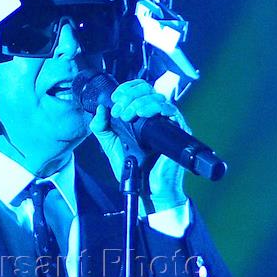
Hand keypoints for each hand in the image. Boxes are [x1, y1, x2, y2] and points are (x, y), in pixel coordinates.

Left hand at [89, 78, 192, 209]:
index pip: (138, 90)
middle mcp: (155, 115)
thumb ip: (101, 126)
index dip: (126, 89)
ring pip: (157, 97)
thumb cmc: (133, 167)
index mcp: (140, 114)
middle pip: (147, 89)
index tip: (115, 99)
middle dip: (129, 96)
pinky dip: (155, 108)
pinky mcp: (177, 129)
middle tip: (119, 111)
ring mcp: (167, 121)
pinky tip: (143, 115)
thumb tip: (99, 108)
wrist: (146, 188)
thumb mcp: (110, 143)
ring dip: (138, 103)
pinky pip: (171, 110)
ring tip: (127, 116)